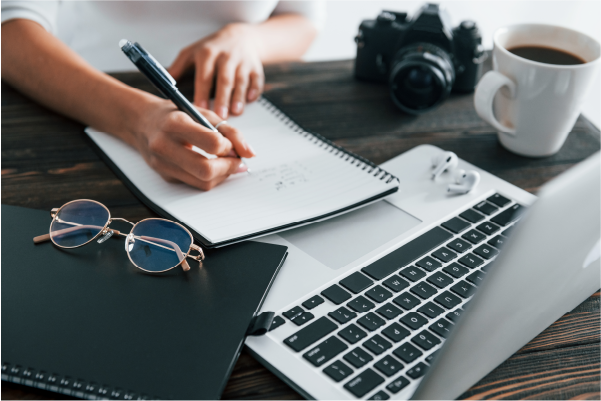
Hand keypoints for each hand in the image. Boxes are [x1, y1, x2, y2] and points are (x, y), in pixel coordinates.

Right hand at [129, 97, 254, 190]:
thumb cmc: (174, 114)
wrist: (140, 122)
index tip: (231, 145)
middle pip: (206, 169)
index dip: (227, 147)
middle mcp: (164, 145)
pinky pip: (194, 184)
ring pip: (202, 182)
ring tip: (228, 164)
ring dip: (222, 175)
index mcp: (175, 124)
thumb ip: (229, 131)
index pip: (211, 143)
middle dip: (228, 167)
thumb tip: (249, 153)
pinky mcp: (165, 176)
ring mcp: (162, 164)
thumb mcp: (202, 112)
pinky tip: (213, 166)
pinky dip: (210, 178)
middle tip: (237, 161)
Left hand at [169, 23, 264, 118]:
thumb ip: (178, 67)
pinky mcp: (255, 67)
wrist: (240, 37)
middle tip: (219, 116)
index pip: (204, 75)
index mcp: (208, 53)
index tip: (200, 108)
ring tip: (236, 112)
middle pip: (224, 79)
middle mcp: (226, 56)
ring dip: (238, 97)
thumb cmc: (213, 48)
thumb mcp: (192, 52)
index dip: (202, 92)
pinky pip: (256, 79)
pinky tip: (250, 100)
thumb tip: (162, 83)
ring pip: (241, 81)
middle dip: (222, 98)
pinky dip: (254, 90)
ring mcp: (242, 61)